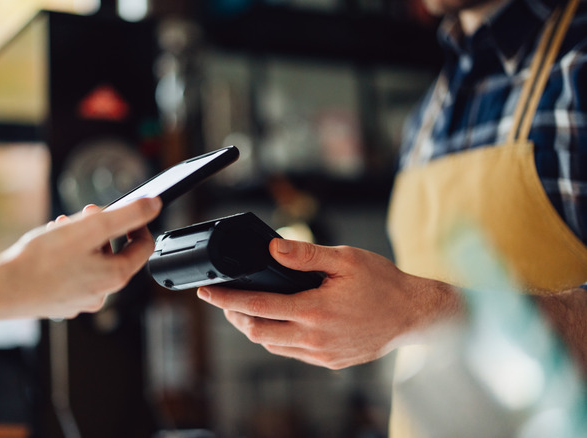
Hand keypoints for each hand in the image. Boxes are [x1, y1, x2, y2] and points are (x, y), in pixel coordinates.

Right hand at [0, 197, 161, 320]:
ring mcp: (81, 300)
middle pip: (114, 252)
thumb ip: (126, 215)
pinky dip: (67, 255)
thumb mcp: (90, 228)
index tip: (124, 211)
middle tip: (84, 214)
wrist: (2, 289)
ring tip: (61, 227)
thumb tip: (153, 206)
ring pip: (91, 261)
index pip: (143, 247)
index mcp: (115, 277)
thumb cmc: (42, 261)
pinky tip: (48, 246)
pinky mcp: (62, 301)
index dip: (137, 224)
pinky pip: (73, 272)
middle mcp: (102, 293)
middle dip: (101, 228)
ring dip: (81, 239)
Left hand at [197, 239, 461, 368]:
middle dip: (234, 317)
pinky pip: (292, 353)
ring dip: (254, 329)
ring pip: (272, 346)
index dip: (226, 300)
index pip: (257, 306)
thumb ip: (306, 255)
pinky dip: (276, 338)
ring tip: (246, 310)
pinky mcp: (330, 361)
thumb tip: (271, 249)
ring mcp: (322, 353)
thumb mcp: (345, 259)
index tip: (207, 292)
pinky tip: (276, 322)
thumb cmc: (384, 284)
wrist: (415, 315)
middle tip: (224, 302)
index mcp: (315, 310)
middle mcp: (315, 337)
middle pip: (257, 332)